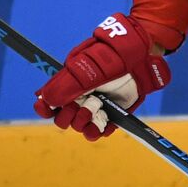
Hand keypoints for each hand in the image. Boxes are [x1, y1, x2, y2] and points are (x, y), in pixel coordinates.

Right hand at [33, 15, 169, 139]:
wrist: (142, 56)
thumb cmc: (112, 55)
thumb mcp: (87, 66)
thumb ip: (67, 84)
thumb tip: (46, 100)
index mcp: (67, 83)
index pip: (47, 103)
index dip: (45, 108)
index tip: (49, 108)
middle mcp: (79, 97)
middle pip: (61, 120)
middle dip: (68, 116)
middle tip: (80, 104)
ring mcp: (95, 107)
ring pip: (78, 127)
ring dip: (83, 121)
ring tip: (96, 107)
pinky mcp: (111, 115)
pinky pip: (98, 132)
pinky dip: (98, 130)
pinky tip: (104, 120)